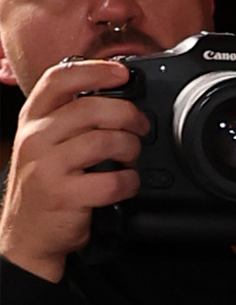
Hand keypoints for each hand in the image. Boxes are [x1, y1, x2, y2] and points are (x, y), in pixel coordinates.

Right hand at [0, 50, 142, 281]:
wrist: (26, 234)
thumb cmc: (42, 187)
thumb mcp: (42, 143)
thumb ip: (65, 119)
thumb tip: (109, 96)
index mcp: (31, 119)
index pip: (59, 79)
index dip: (94, 70)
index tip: (122, 73)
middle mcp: (35, 137)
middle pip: (90, 108)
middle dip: (127, 114)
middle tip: (140, 126)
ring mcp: (48, 166)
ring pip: (105, 141)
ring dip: (130, 148)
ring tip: (131, 157)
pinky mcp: (64, 195)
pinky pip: (111, 181)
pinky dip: (129, 181)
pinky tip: (127, 183)